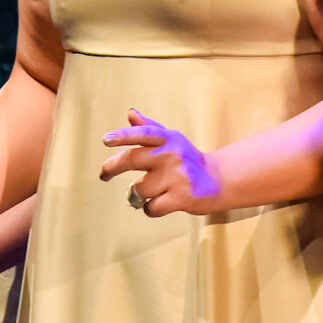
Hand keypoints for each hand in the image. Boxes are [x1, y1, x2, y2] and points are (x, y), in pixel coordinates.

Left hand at [100, 108, 222, 216]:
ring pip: (139, 189)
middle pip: (132, 159)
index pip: (143, 134)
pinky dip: (150, 209)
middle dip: (112, 167)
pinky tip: (160, 204)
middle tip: (104, 175)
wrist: (218, 180)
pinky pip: (151, 208)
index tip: (106, 140)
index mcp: (169, 139)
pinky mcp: (182, 198)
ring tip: (151, 192)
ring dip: (138, 195)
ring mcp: (177, 177)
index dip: (123, 136)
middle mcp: (172, 155)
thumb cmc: (187, 159)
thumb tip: (130, 113)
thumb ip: (149, 128)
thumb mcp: (172, 139)